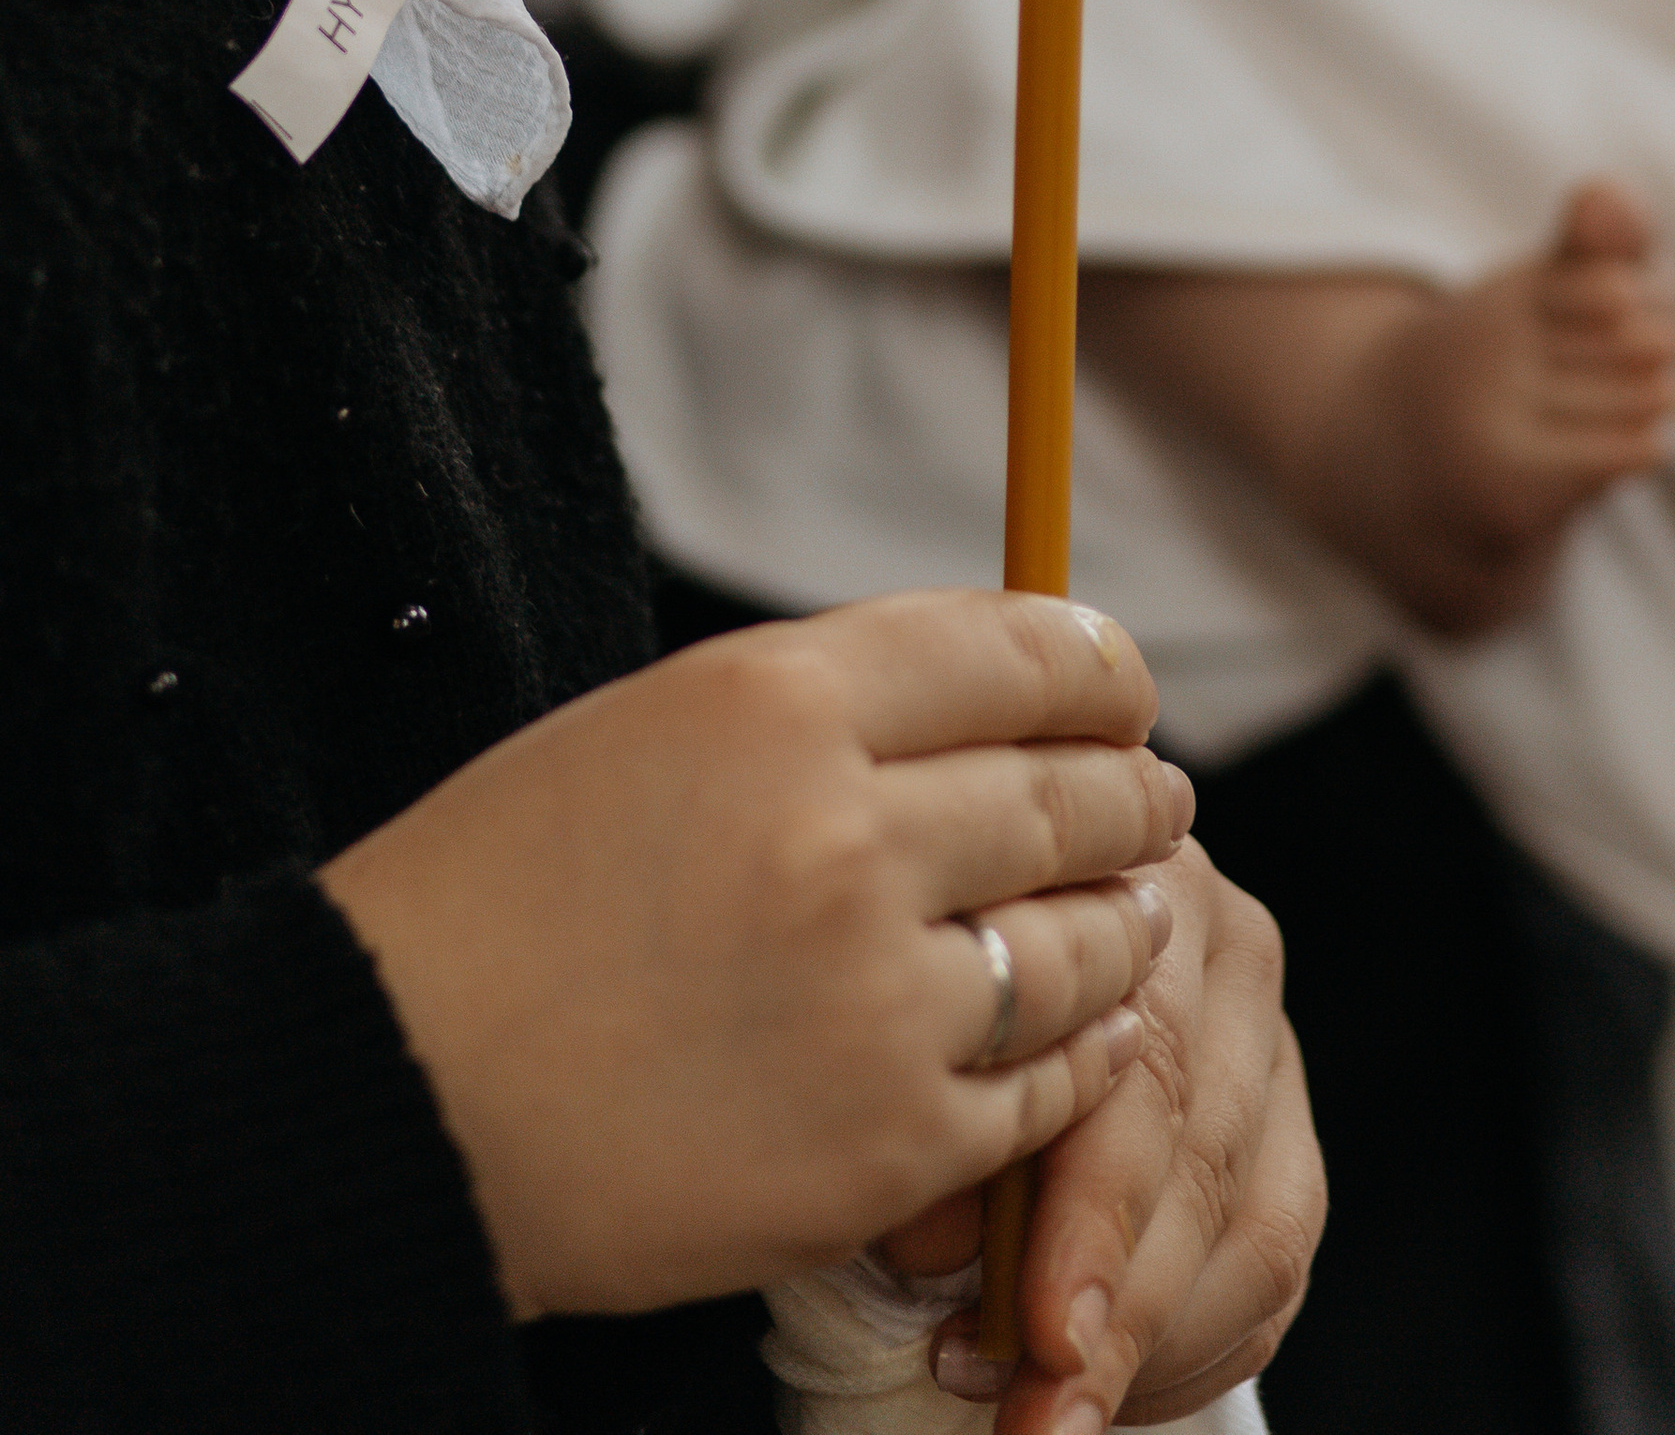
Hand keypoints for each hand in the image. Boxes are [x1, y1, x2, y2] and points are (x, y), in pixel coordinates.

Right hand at [319, 594, 1188, 1320]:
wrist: (389, 1095)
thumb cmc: (506, 891)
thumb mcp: (658, 726)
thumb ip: (829, 704)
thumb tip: (999, 690)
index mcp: (779, 703)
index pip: (1018, 654)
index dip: (1100, 668)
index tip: (1124, 687)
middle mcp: (846, 835)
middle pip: (1070, 794)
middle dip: (1132, 793)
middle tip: (1158, 796)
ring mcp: (874, 1000)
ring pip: (1085, 942)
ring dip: (1126, 922)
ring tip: (1134, 912)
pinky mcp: (883, 1145)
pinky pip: (1047, 1085)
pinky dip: (1080, 1054)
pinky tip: (1085, 1033)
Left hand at [914, 841, 1321, 1427]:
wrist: (977, 931)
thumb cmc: (918, 975)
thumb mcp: (909, 1023)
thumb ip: (932, 1118)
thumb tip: (939, 1250)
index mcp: (1119, 875)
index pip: (1139, 1068)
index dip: (1091, 1219)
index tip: (1039, 1340)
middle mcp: (1215, 937)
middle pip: (1202, 1155)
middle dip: (1118, 1318)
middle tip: (1041, 1422)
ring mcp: (1266, 1026)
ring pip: (1261, 1225)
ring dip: (1154, 1351)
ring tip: (1053, 1415)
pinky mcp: (1291, 1113)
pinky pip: (1278, 1261)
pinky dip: (1196, 1350)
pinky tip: (1111, 1387)